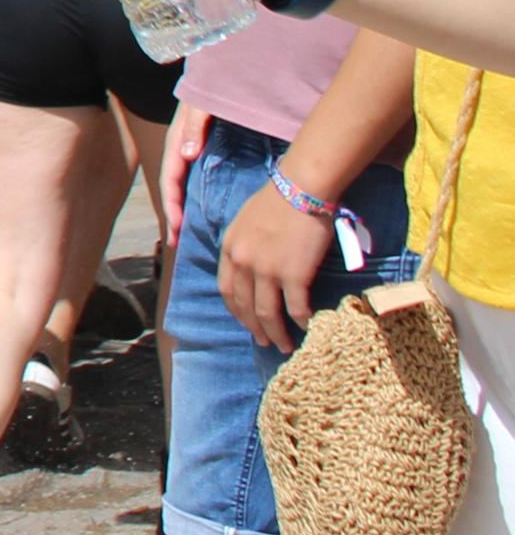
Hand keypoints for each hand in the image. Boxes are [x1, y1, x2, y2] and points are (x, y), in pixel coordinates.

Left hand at [215, 179, 336, 351]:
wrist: (301, 189)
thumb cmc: (278, 199)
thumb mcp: (245, 221)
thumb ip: (243, 245)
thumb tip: (249, 265)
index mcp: (229, 249)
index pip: (227, 289)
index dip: (236, 310)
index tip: (245, 322)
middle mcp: (243, 262)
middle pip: (244, 306)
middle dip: (254, 329)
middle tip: (264, 343)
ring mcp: (266, 270)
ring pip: (267, 313)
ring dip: (276, 334)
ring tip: (285, 346)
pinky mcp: (293, 275)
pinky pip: (294, 308)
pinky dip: (300, 322)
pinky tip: (306, 328)